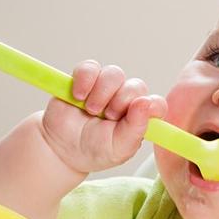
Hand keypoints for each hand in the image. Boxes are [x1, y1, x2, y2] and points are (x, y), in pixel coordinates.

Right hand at [42, 60, 166, 173]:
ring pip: (114, 74)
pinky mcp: (85, 79)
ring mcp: (105, 88)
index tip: (136, 112)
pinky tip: (78, 96)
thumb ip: (135, 129)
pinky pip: (90, 68)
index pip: (156, 104)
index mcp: (138, 118)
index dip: (151, 105)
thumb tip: (146, 102)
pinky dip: (84, 80)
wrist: (62, 148)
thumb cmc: (94, 151)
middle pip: (136, 86)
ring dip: (102, 92)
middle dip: (121, 100)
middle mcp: (125, 100)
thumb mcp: (118, 148)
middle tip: (108, 117)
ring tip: (91, 110)